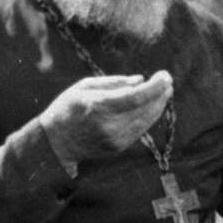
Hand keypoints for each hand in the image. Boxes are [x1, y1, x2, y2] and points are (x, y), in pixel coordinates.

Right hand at [39, 72, 172, 169]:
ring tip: (164, 91)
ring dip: (159, 105)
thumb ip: (114, 82)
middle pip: (146, 108)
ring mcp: (115, 138)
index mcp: (99, 106)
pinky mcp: (119, 147)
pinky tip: (153, 106)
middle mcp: (110, 125)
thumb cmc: (67, 108)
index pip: (137, 97)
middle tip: (167, 81)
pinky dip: (149, 116)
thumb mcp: (84, 87)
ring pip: (147, 120)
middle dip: (161, 94)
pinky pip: (141, 129)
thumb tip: (140, 80)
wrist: (55, 142)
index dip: (155, 86)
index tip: (166, 76)